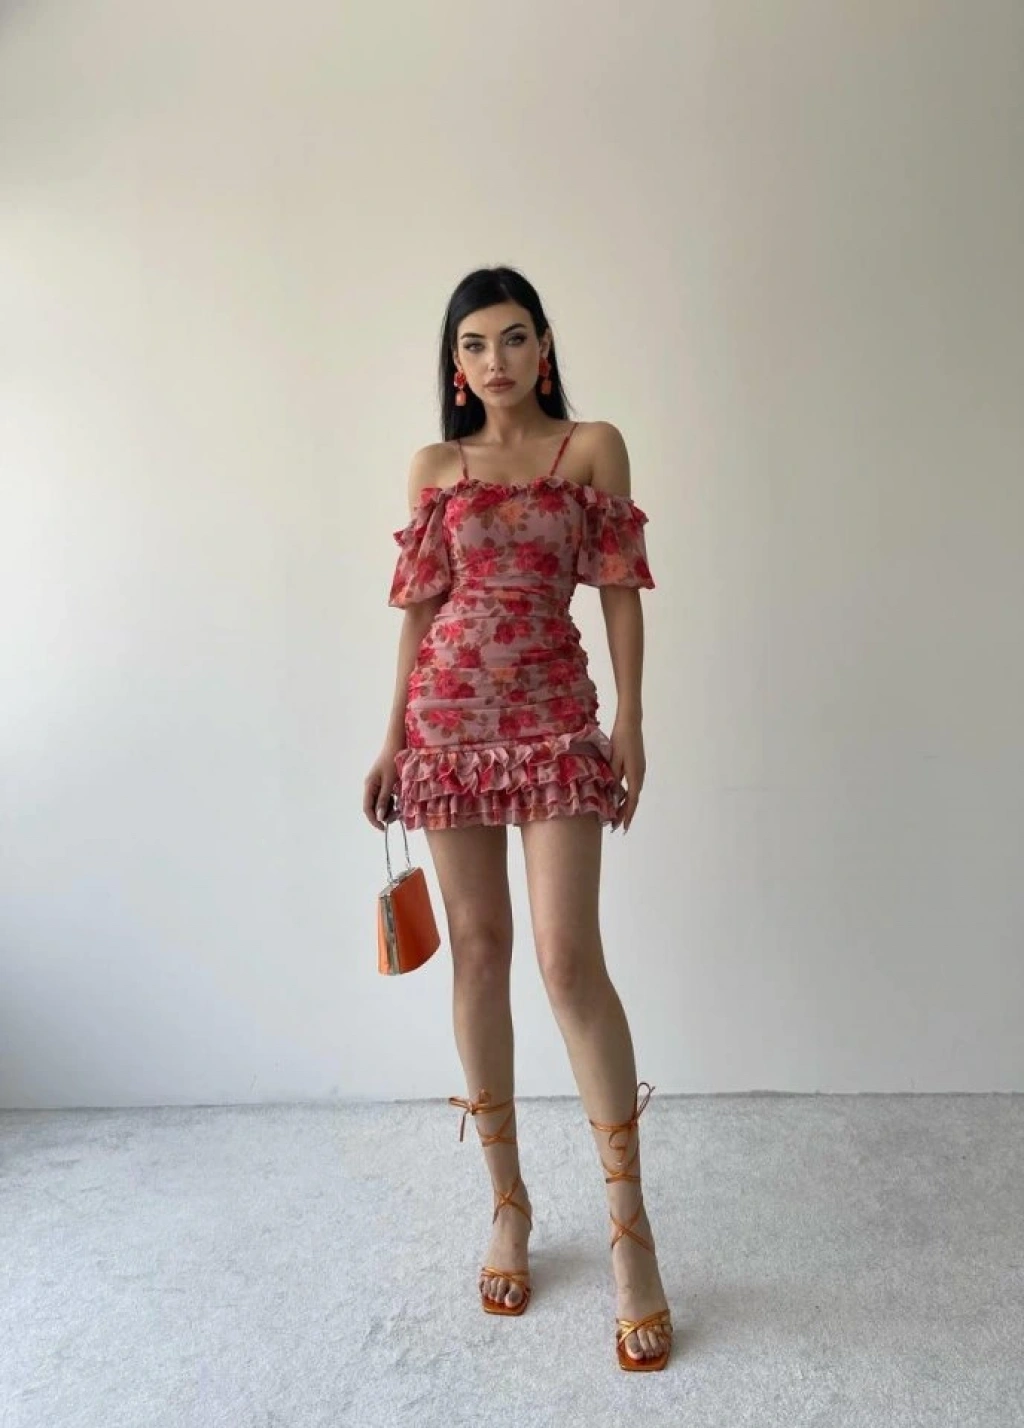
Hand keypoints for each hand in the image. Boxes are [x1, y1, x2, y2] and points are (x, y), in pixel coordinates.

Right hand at [363, 742, 403, 829]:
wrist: (398, 743)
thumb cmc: (393, 761)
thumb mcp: (390, 782)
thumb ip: (384, 799)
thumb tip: (379, 817)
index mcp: (369, 786)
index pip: (367, 808)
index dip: (374, 820)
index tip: (384, 828)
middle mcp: (371, 786)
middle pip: (373, 807)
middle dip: (383, 815)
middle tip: (397, 817)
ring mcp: (377, 784)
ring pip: (380, 802)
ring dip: (389, 808)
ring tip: (401, 809)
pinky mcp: (384, 782)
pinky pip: (386, 796)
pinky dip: (392, 801)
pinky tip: (400, 801)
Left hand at [608, 718, 644, 832]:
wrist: (630, 723)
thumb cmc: (621, 739)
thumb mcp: (614, 760)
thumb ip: (614, 778)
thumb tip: (613, 795)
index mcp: (635, 774)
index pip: (631, 800)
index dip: (626, 815)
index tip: (622, 827)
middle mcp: (640, 774)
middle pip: (633, 799)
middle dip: (624, 813)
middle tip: (616, 826)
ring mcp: (640, 769)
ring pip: (633, 792)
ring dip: (624, 804)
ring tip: (615, 815)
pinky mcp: (637, 765)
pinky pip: (632, 784)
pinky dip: (625, 793)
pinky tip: (617, 796)